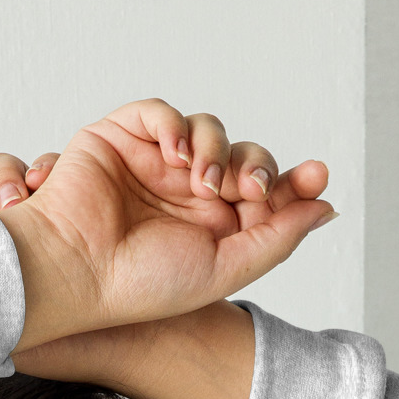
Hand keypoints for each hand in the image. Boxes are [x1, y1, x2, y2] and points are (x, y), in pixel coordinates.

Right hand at [0, 99, 334, 353]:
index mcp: (209, 229)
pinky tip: (176, 154)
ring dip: (215, 148)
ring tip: (203, 181)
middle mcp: (183, 195)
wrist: (74, 275)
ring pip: (206, 130)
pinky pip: (159, 111)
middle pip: (241, 156)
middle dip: (255, 166)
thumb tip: (324, 207)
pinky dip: (175, 123)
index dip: (291, 182)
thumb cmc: (137, 286)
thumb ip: (275, 240)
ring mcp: (152, 165)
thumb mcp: (223, 271)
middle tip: (248, 191)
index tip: (316, 178)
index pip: (261, 193)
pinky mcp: (120, 139)